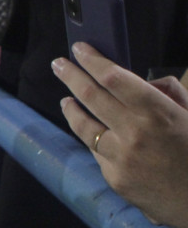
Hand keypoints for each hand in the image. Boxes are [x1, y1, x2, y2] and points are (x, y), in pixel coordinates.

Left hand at [54, 43, 187, 227]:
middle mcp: (135, 133)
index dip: (92, 61)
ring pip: (83, 125)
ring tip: (66, 99)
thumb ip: (169, 93)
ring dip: (71, 108)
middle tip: (59, 64)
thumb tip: (144, 80)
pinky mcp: (114, 178)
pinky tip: (90, 132)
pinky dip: (92, 138)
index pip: (113, 78)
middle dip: (71, 76)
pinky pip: (96, 151)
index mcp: (158, 113)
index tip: (79, 49)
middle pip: (90, 96)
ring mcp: (121, 158)